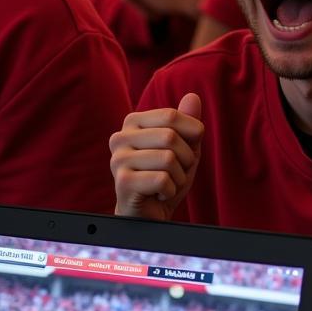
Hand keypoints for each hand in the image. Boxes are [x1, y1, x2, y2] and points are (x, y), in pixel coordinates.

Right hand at [110, 93, 203, 220]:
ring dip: (179, 177)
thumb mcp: (185, 148)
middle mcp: (120, 137)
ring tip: (167, 183)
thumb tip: (193, 96)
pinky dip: (170, 191)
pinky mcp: (122, 181)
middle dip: (185, 159)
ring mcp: (118, 159)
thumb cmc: (166, 177)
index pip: (171, 115)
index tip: (183, 152)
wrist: (149, 213)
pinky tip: (158, 194)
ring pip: (168, 159)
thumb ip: (189, 124)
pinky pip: (163, 179)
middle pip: (170, 136)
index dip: (190, 136)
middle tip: (176, 172)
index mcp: (133, 122)